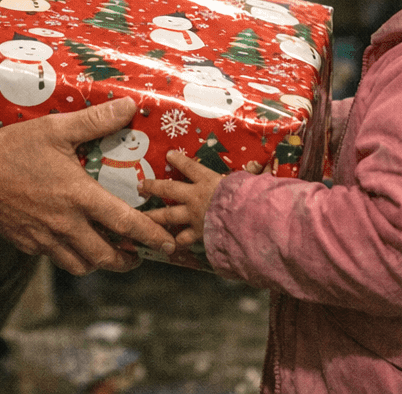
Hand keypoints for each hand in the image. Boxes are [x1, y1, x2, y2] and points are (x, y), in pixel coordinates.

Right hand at [0, 97, 176, 274]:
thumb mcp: (55, 128)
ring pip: (82, 265)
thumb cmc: (13, 148)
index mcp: (77, 196)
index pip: (125, 224)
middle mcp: (65, 224)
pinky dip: (72, 257)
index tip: (168, 243)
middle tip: (139, 253)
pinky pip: (57, 259)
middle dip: (128, 260)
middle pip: (106, 257)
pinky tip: (74, 242)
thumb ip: (95, 121)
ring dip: (100, 262)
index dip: (151, 236)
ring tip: (110, 252)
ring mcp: (45, 238)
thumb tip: (130, 106)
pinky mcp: (28, 244)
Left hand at [139, 152, 260, 246]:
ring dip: (154, 216)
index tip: (169, 154)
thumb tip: (261, 167)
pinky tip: (168, 246)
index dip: (178, 159)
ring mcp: (193, 217)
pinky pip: (184, 239)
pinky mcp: (197, 234)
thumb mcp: (249, 181)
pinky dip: (176, 242)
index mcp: (208, 180)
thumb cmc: (248, 198)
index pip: (189, 166)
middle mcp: (195, 197)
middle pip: (168, 189)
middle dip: (153, 187)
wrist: (244, 221)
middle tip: (140, 186)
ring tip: (142, 218)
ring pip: (168, 216)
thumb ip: (252, 175)